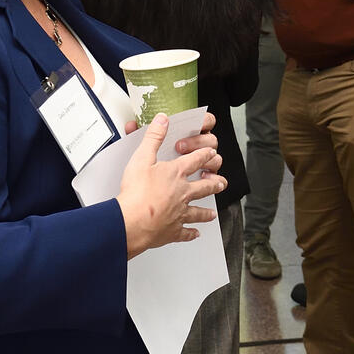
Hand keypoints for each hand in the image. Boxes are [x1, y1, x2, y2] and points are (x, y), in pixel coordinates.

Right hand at [116, 114, 225, 255]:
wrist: (133, 221)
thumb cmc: (137, 192)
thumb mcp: (142, 157)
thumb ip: (153, 137)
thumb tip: (162, 120)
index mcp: (176, 174)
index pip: (195, 160)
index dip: (204, 154)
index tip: (211, 152)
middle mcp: (183, 193)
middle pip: (203, 186)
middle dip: (213, 183)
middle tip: (220, 182)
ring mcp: (180, 213)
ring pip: (197, 211)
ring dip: (206, 212)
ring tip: (212, 213)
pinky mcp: (173, 230)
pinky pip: (185, 233)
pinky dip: (190, 234)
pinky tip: (195, 234)